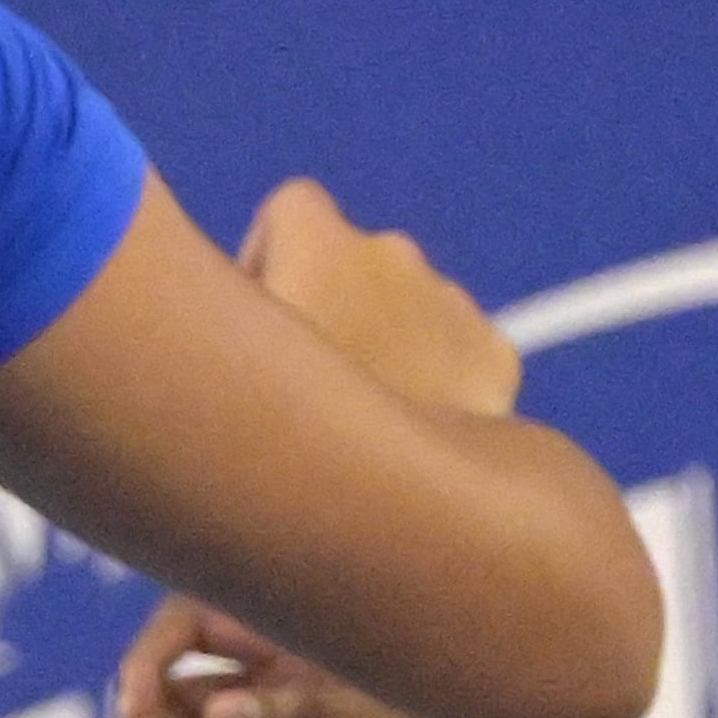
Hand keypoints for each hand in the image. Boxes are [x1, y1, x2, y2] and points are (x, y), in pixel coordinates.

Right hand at [242, 175, 522, 417]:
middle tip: (312, 381)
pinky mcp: (495, 351)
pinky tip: (414, 427)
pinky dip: (438, 373)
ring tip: (365, 412)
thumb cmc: (292, 438)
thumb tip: (223, 308)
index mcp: (321, 242)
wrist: (411, 509)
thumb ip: (223, 314)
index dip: (270, 257)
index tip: (259, 319)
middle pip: (352, 261)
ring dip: (386, 339)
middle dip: (334, 303)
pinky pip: (457, 344)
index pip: (289, 209)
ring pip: (406, 305)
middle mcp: (392, 253)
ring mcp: (453, 300)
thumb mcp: (221, 363)